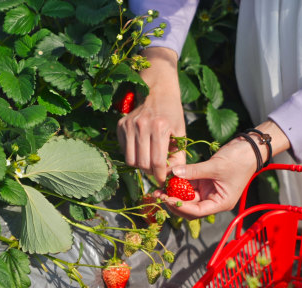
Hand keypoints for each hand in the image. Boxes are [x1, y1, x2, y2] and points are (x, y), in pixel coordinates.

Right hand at [117, 47, 185, 183]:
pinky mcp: (121, 125)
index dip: (160, 176)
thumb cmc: (172, 114)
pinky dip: (132, 154)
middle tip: (156, 171)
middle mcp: (142, 125)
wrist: (158, 91)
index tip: (163, 181)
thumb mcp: (181, 133)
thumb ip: (179, 156)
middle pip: (142, 164)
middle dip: (150, 172)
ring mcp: (129, 125)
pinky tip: (142, 148)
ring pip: (130, 160)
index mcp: (160, 127)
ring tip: (149, 161)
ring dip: (140, 165)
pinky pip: (124, 150)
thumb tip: (174, 178)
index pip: (157, 162)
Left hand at [157, 139, 257, 219]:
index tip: (167, 199)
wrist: (250, 147)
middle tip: (159, 194)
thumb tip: (173, 173)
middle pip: (190, 207)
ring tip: (159, 187)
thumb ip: (194, 171)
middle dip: (174, 202)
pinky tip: (168, 178)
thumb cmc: (239, 159)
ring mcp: (209, 191)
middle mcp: (214, 200)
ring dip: (174, 193)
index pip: (198, 211)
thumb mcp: (215, 166)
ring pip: (187, 197)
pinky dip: (179, 183)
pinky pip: (189, 185)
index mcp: (221, 203)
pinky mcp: (205, 181)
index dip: (181, 207)